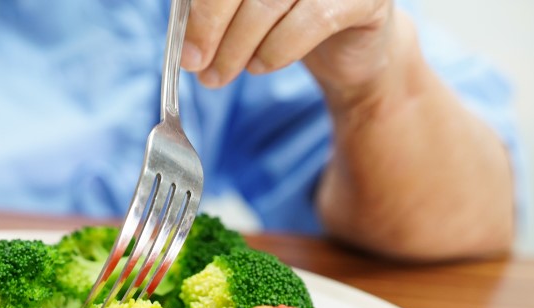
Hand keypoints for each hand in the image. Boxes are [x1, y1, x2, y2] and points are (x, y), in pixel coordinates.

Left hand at [181, 0, 394, 96]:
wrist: (350, 52)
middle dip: (211, 27)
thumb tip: (184, 36)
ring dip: (237, 47)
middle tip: (195, 66)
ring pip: (270, 3)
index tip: (185, 48)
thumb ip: (213, 10)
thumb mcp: (244, 11)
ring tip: (220, 75)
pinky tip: (261, 65)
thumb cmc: (288, 24)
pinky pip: (311, 21)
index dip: (201, 9)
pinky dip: (277, 50)